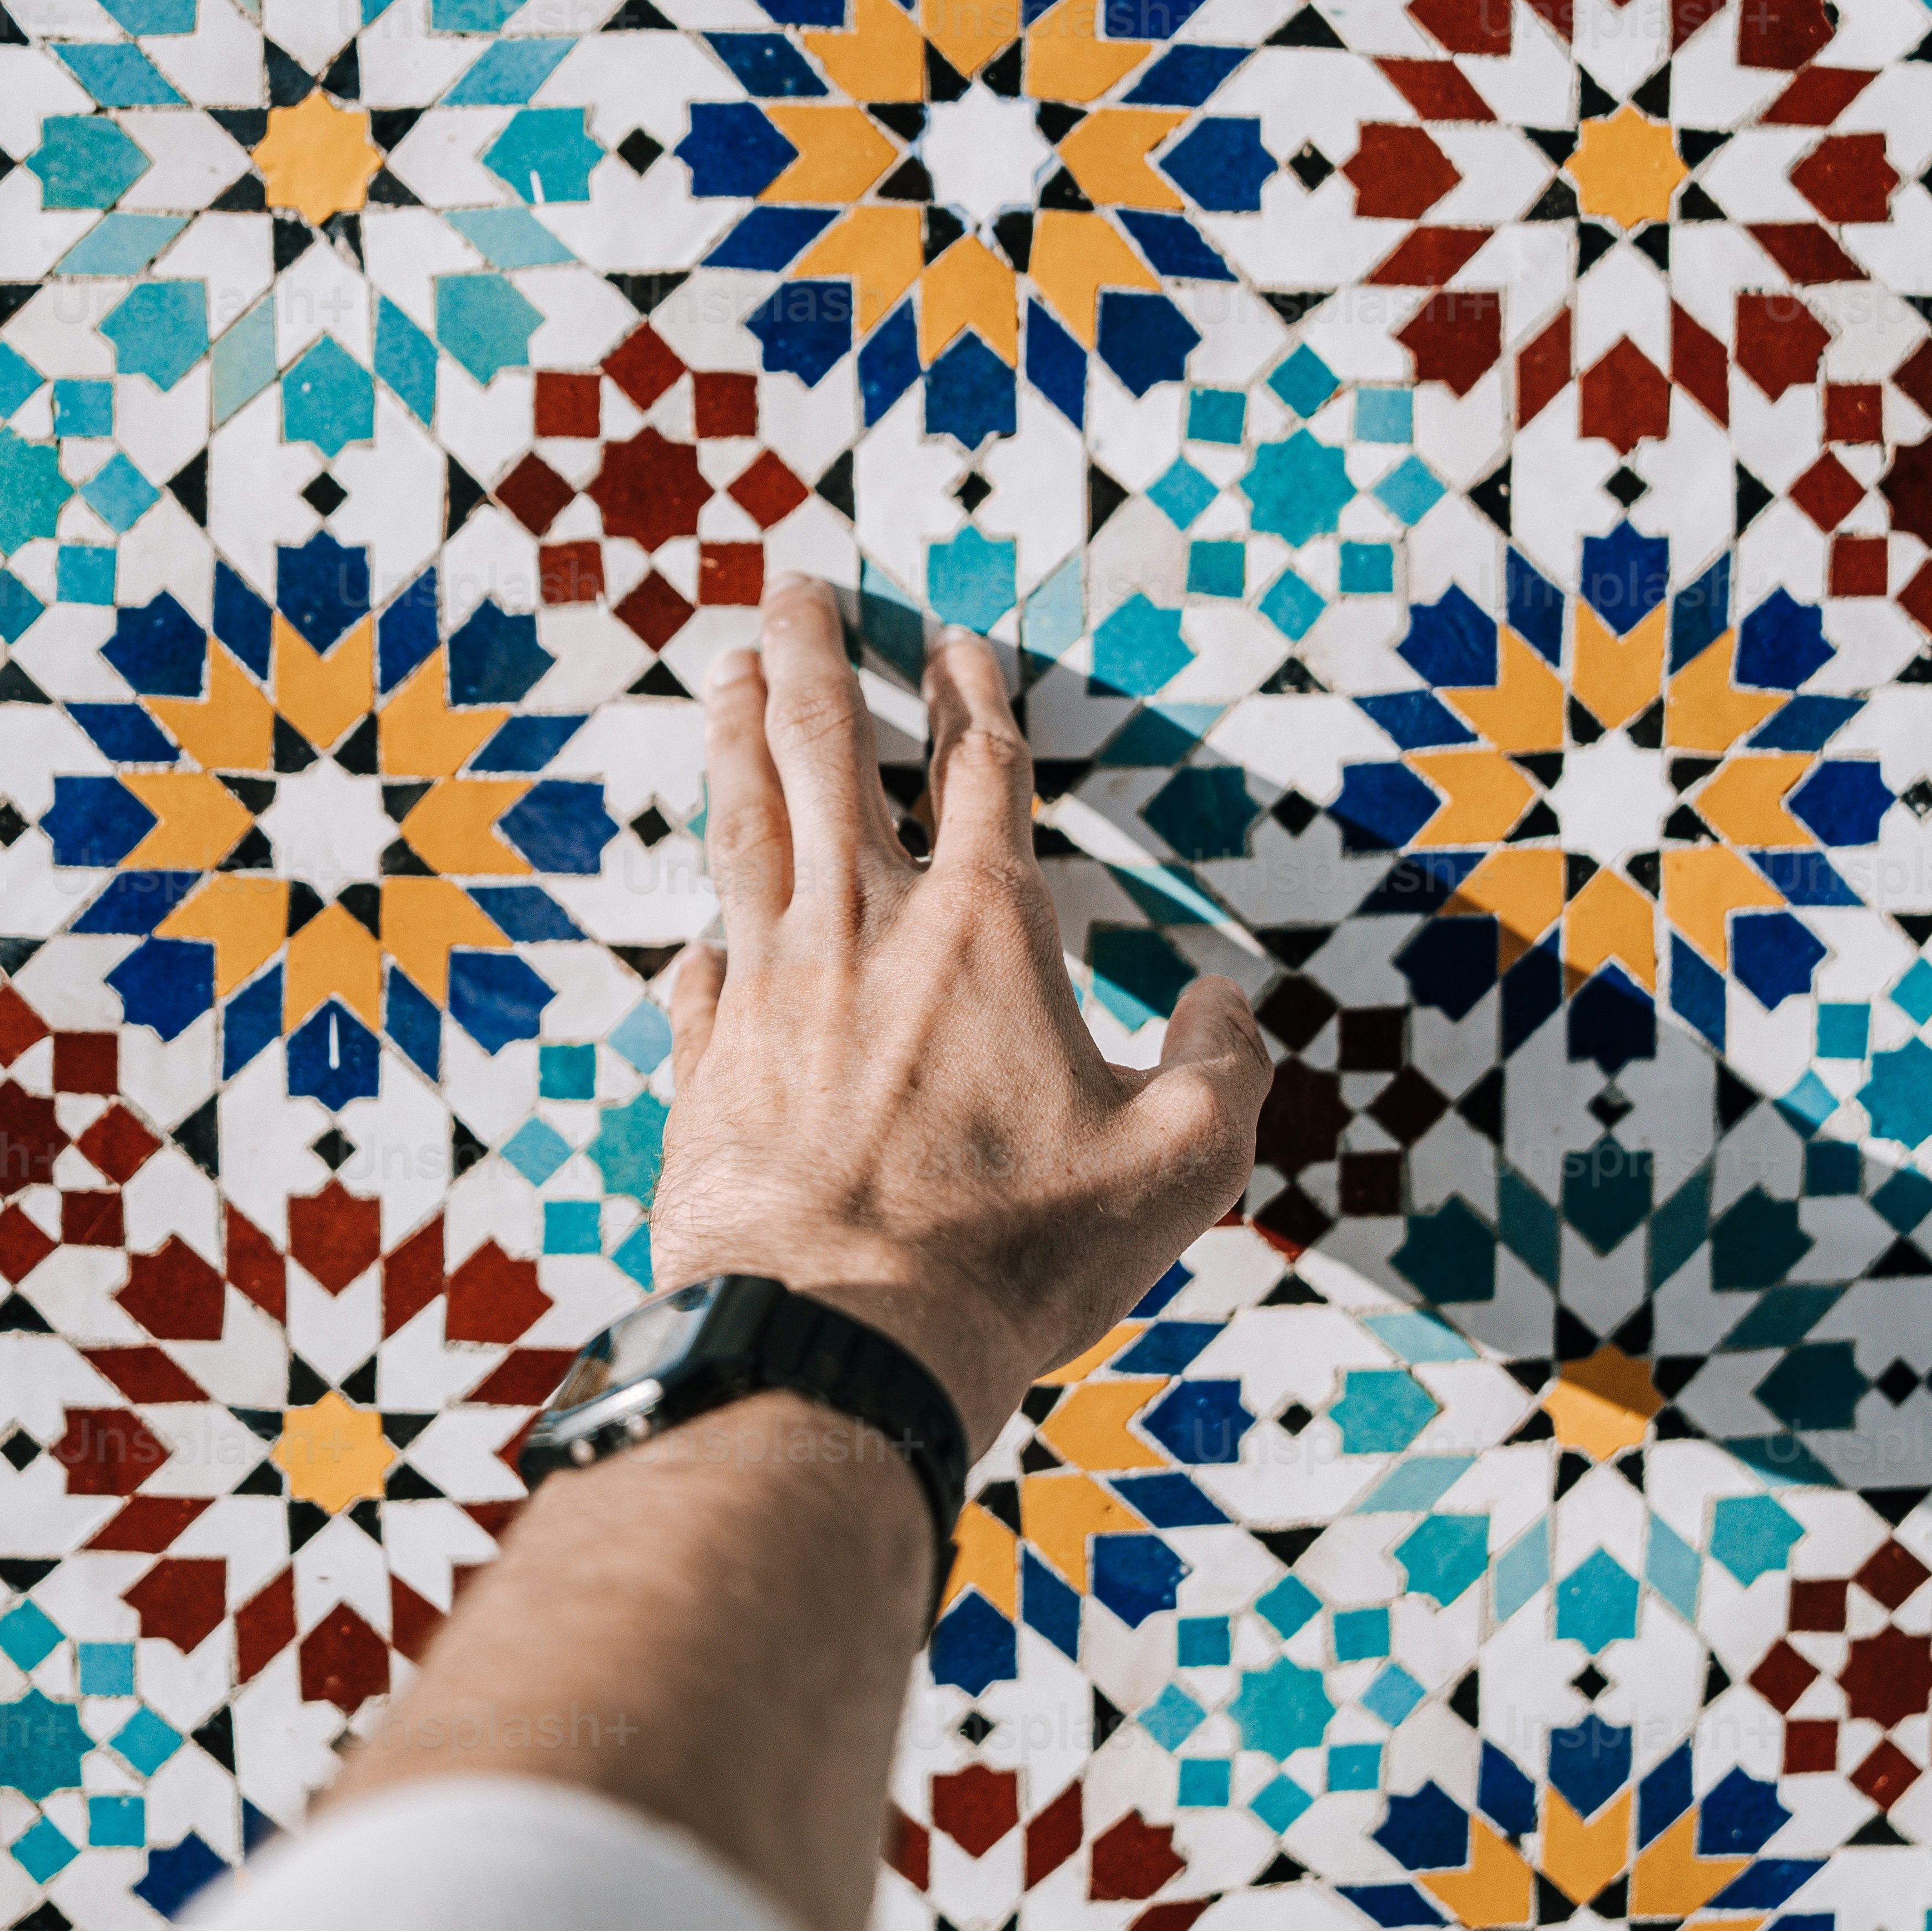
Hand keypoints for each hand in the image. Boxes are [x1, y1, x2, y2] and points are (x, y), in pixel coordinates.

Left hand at [654, 577, 1270, 1457]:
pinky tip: (703, 925)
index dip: (971, 697)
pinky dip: (708, 932)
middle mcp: (864, 931)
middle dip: (811, 657)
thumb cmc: (1011, 1256)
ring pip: (746, 823)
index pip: (978, 771)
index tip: (954, 643)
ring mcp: (771, 990)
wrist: (839, 1340)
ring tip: (725, 670)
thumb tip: (1229, 1002)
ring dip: (736, 735)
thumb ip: (1223, 1067)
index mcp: (983, 932)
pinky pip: (702, 969)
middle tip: (792, 590)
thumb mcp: (1176, 1164)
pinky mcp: (706, 1064)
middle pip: (824, 750)